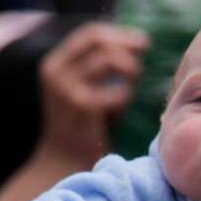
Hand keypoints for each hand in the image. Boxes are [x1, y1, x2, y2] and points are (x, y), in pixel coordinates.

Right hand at [36, 23, 148, 166]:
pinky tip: (117, 116)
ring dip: (129, 71)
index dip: (118, 35)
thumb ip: (96, 71)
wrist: (62, 165)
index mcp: (53, 65)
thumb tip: (131, 49)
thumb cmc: (80, 131)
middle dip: (127, 44)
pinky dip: (125, 100)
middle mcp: (55, 71)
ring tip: (130, 91)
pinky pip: (118, 91)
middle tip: (147, 52)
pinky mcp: (82, 106)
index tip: (141, 43)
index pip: (89, 35)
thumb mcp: (83, 92)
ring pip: (110, 60)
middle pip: (99, 40)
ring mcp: (66, 87)